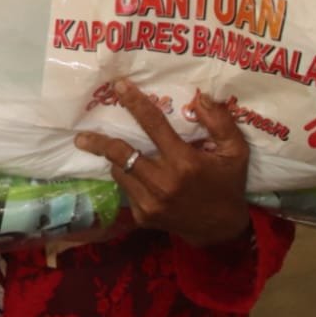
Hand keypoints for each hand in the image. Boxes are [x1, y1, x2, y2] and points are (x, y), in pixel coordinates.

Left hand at [73, 80, 250, 246]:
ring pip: (119, 171)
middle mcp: (163, 182)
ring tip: (122, 153)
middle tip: (80, 136)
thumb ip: (220, 122)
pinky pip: (126, 189)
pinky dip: (129, 178)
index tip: (119, 86)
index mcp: (184, 162)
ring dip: (118, 160)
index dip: (135, 103)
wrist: (221, 230)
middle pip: (120, 154)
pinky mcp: (143, 216)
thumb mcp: (235, 151)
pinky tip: (139, 176)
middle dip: (98, 142)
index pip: (153, 125)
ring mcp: (150, 202)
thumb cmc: (227, 184)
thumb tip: (199, 97)